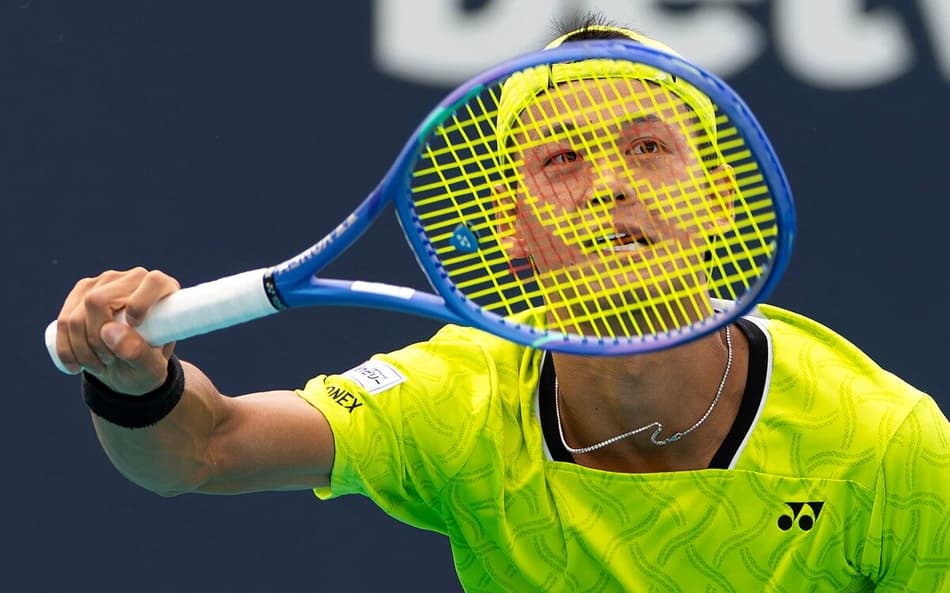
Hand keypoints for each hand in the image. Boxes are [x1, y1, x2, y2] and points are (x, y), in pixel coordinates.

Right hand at [54, 268, 179, 394]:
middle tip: (110, 361)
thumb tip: (109, 332)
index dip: (141, 305)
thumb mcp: (151, 366)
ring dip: (81, 349)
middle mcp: (133, 278)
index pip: (153, 283)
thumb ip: (138, 351)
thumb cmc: (148, 362)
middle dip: (96, 340)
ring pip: (75, 316)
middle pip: (97, 301)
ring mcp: (103, 282)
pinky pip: (63, 321)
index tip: (136, 328)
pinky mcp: (82, 291)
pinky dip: (66, 349)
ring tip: (99, 366)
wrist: (129, 364)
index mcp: (162, 289)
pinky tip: (75, 366)